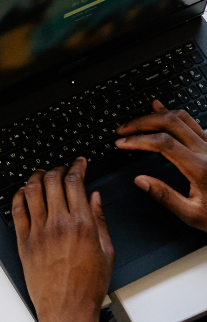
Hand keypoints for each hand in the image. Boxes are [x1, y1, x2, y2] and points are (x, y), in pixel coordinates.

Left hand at [11, 159, 114, 321]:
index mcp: (82, 225)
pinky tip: (24, 192)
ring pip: (32, 191)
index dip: (76, 166)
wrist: (67, 309)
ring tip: (41, 174)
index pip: (75, 182)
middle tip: (61, 167)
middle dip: (57, 168)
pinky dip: (19, 195)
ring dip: (36, 177)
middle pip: (52, 181)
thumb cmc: (88, 286)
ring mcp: (38, 232)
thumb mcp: (106, 251)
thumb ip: (100, 220)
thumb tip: (94, 197)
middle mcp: (58, 224)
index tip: (78, 162)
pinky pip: (17, 210)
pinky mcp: (23, 241)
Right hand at [116, 100, 206, 231]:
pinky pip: (191, 121)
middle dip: (142, 123)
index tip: (122, 143)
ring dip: (155, 116)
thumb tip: (141, 181)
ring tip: (136, 123)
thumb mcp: (192, 215)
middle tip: (123, 130)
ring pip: (181, 117)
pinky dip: (172, 113)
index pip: (163, 143)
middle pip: (170, 123)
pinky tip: (159, 107)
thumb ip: (165, 197)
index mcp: (200, 168)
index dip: (138, 140)